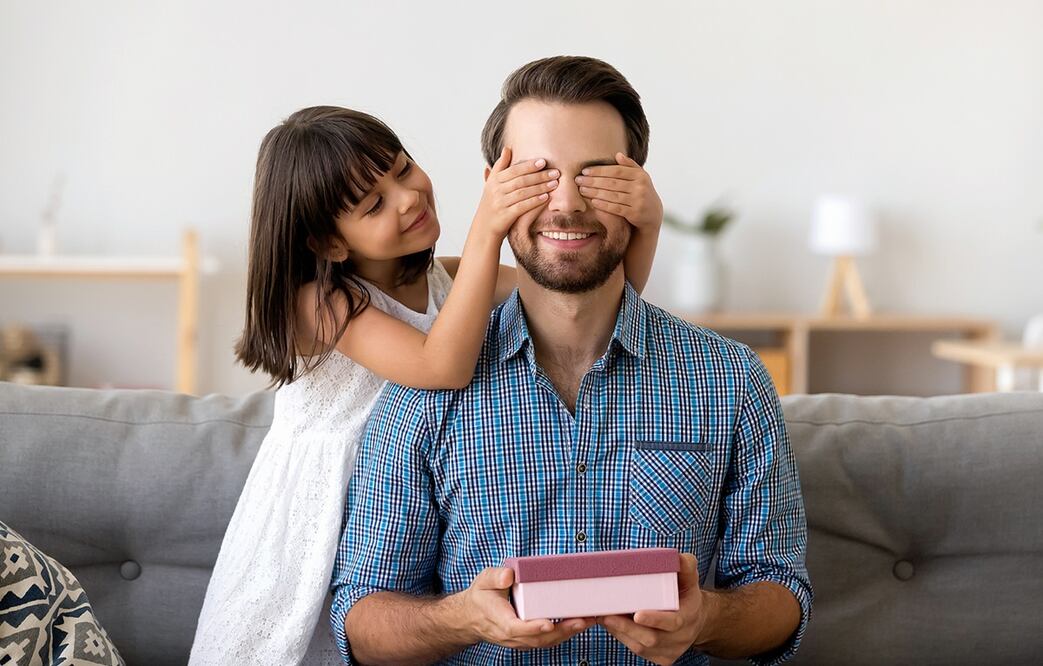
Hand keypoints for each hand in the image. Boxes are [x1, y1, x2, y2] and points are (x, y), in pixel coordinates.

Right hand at [460, 566, 594, 649]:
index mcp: (500, 620)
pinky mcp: (528, 640)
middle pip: (538, 638)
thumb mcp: (484, 581)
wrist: (472, 616)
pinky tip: (578, 624)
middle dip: (562, 631)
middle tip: (583, 620)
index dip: (533, 627)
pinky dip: (564, 634)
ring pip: (546, 642)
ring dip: (568, 633)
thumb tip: (509, 575)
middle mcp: (511, 635)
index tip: (549, 623)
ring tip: (588, 621)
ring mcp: (520, 640)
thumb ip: (496, 577)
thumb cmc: (481, 596)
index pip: (517, 628)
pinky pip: (547, 640)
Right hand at [474, 146, 557, 238]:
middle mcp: (496, 190)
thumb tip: (507, 148)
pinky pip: (522, 206)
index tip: (544, 162)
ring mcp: (500, 203)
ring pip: (523, 192)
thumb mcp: (492, 183)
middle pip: (521, 180)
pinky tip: (546, 197)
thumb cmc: (492, 203)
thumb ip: (500, 166)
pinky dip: (535, 201)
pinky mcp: (505, 215)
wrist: (484, 227)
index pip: (514, 170)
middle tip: (555, 173)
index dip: (529, 165)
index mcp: (494, 180)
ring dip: (541, 187)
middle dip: (540, 176)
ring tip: (554, 184)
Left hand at [574, 152, 662, 231]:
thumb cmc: (642, 192)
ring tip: (582, 190)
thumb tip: (618, 154)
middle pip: (612, 183)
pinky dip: (603, 205)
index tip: (585, 171)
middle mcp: (640, 187)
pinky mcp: (635, 213)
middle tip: (578, 180)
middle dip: (593, 181)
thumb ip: (630, 166)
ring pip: (612, 195)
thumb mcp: (640, 177)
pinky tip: (593, 202)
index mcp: (640, 175)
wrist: (653, 214)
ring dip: (595, 192)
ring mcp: (638, 200)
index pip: (616, 170)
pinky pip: (616, 208)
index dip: (599, 170)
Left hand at [599, 553, 705, 664]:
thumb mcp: (689, 578)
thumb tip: (678, 557)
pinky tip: (612, 625)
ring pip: (640, 646)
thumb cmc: (686, 595)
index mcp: (689, 617)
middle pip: (651, 638)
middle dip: (626, 627)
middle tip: (606, 614)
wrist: (694, 619)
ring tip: (604, 616)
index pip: (672, 622)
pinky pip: (638, 651)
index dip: (654, 619)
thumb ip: (685, 566)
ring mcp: (670, 651)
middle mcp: (680, 638)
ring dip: (620, 632)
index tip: (637, 614)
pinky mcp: (660, 658)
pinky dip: (622, 638)